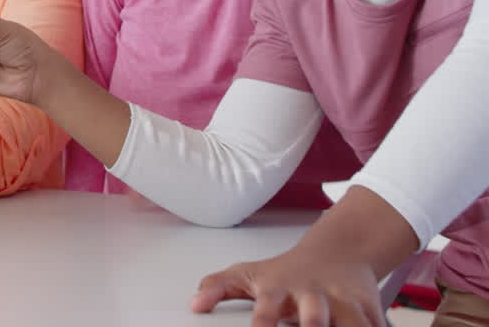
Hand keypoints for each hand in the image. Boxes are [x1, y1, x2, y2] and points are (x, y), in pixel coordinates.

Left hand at [192, 248, 384, 326]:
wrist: (338, 251)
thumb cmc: (286, 271)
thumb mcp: (248, 274)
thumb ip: (217, 287)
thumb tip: (194, 304)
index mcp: (279, 289)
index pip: (267, 309)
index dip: (262, 324)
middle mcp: (312, 295)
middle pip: (314, 319)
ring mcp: (344, 302)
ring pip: (352, 324)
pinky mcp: (371, 309)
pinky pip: (375, 326)